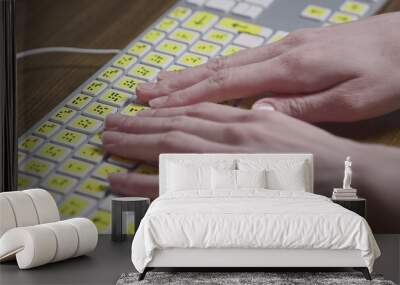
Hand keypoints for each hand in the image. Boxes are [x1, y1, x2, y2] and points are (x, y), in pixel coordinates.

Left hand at [102, 103, 358, 198]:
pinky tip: (120, 180)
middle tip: (110, 124)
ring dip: (132, 146)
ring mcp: (223, 164)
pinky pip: (173, 186)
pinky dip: (142, 182)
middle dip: (137, 125)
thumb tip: (241, 116)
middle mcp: (229, 139)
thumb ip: (257, 122)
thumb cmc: (318, 158)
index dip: (162, 112)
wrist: (342, 181)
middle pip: (172, 127)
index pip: (193, 113)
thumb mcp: (285, 129)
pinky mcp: (221, 192)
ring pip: (166, 150)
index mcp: (244, 122)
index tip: (140, 112)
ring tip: (107, 144)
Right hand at [137, 13, 399, 122]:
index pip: (227, 85)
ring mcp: (283, 48)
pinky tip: (204, 74)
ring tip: (161, 83)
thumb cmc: (387, 71)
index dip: (189, 96)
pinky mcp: (290, 48)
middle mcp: (280, 54)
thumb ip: (302, 107)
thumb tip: (258, 113)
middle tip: (144, 93)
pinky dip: (216, 68)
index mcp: (291, 69)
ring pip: (226, 62)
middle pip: (218, 69)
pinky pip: (243, 59)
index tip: (159, 105)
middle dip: (177, 83)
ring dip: (190, 74)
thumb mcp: (353, 100)